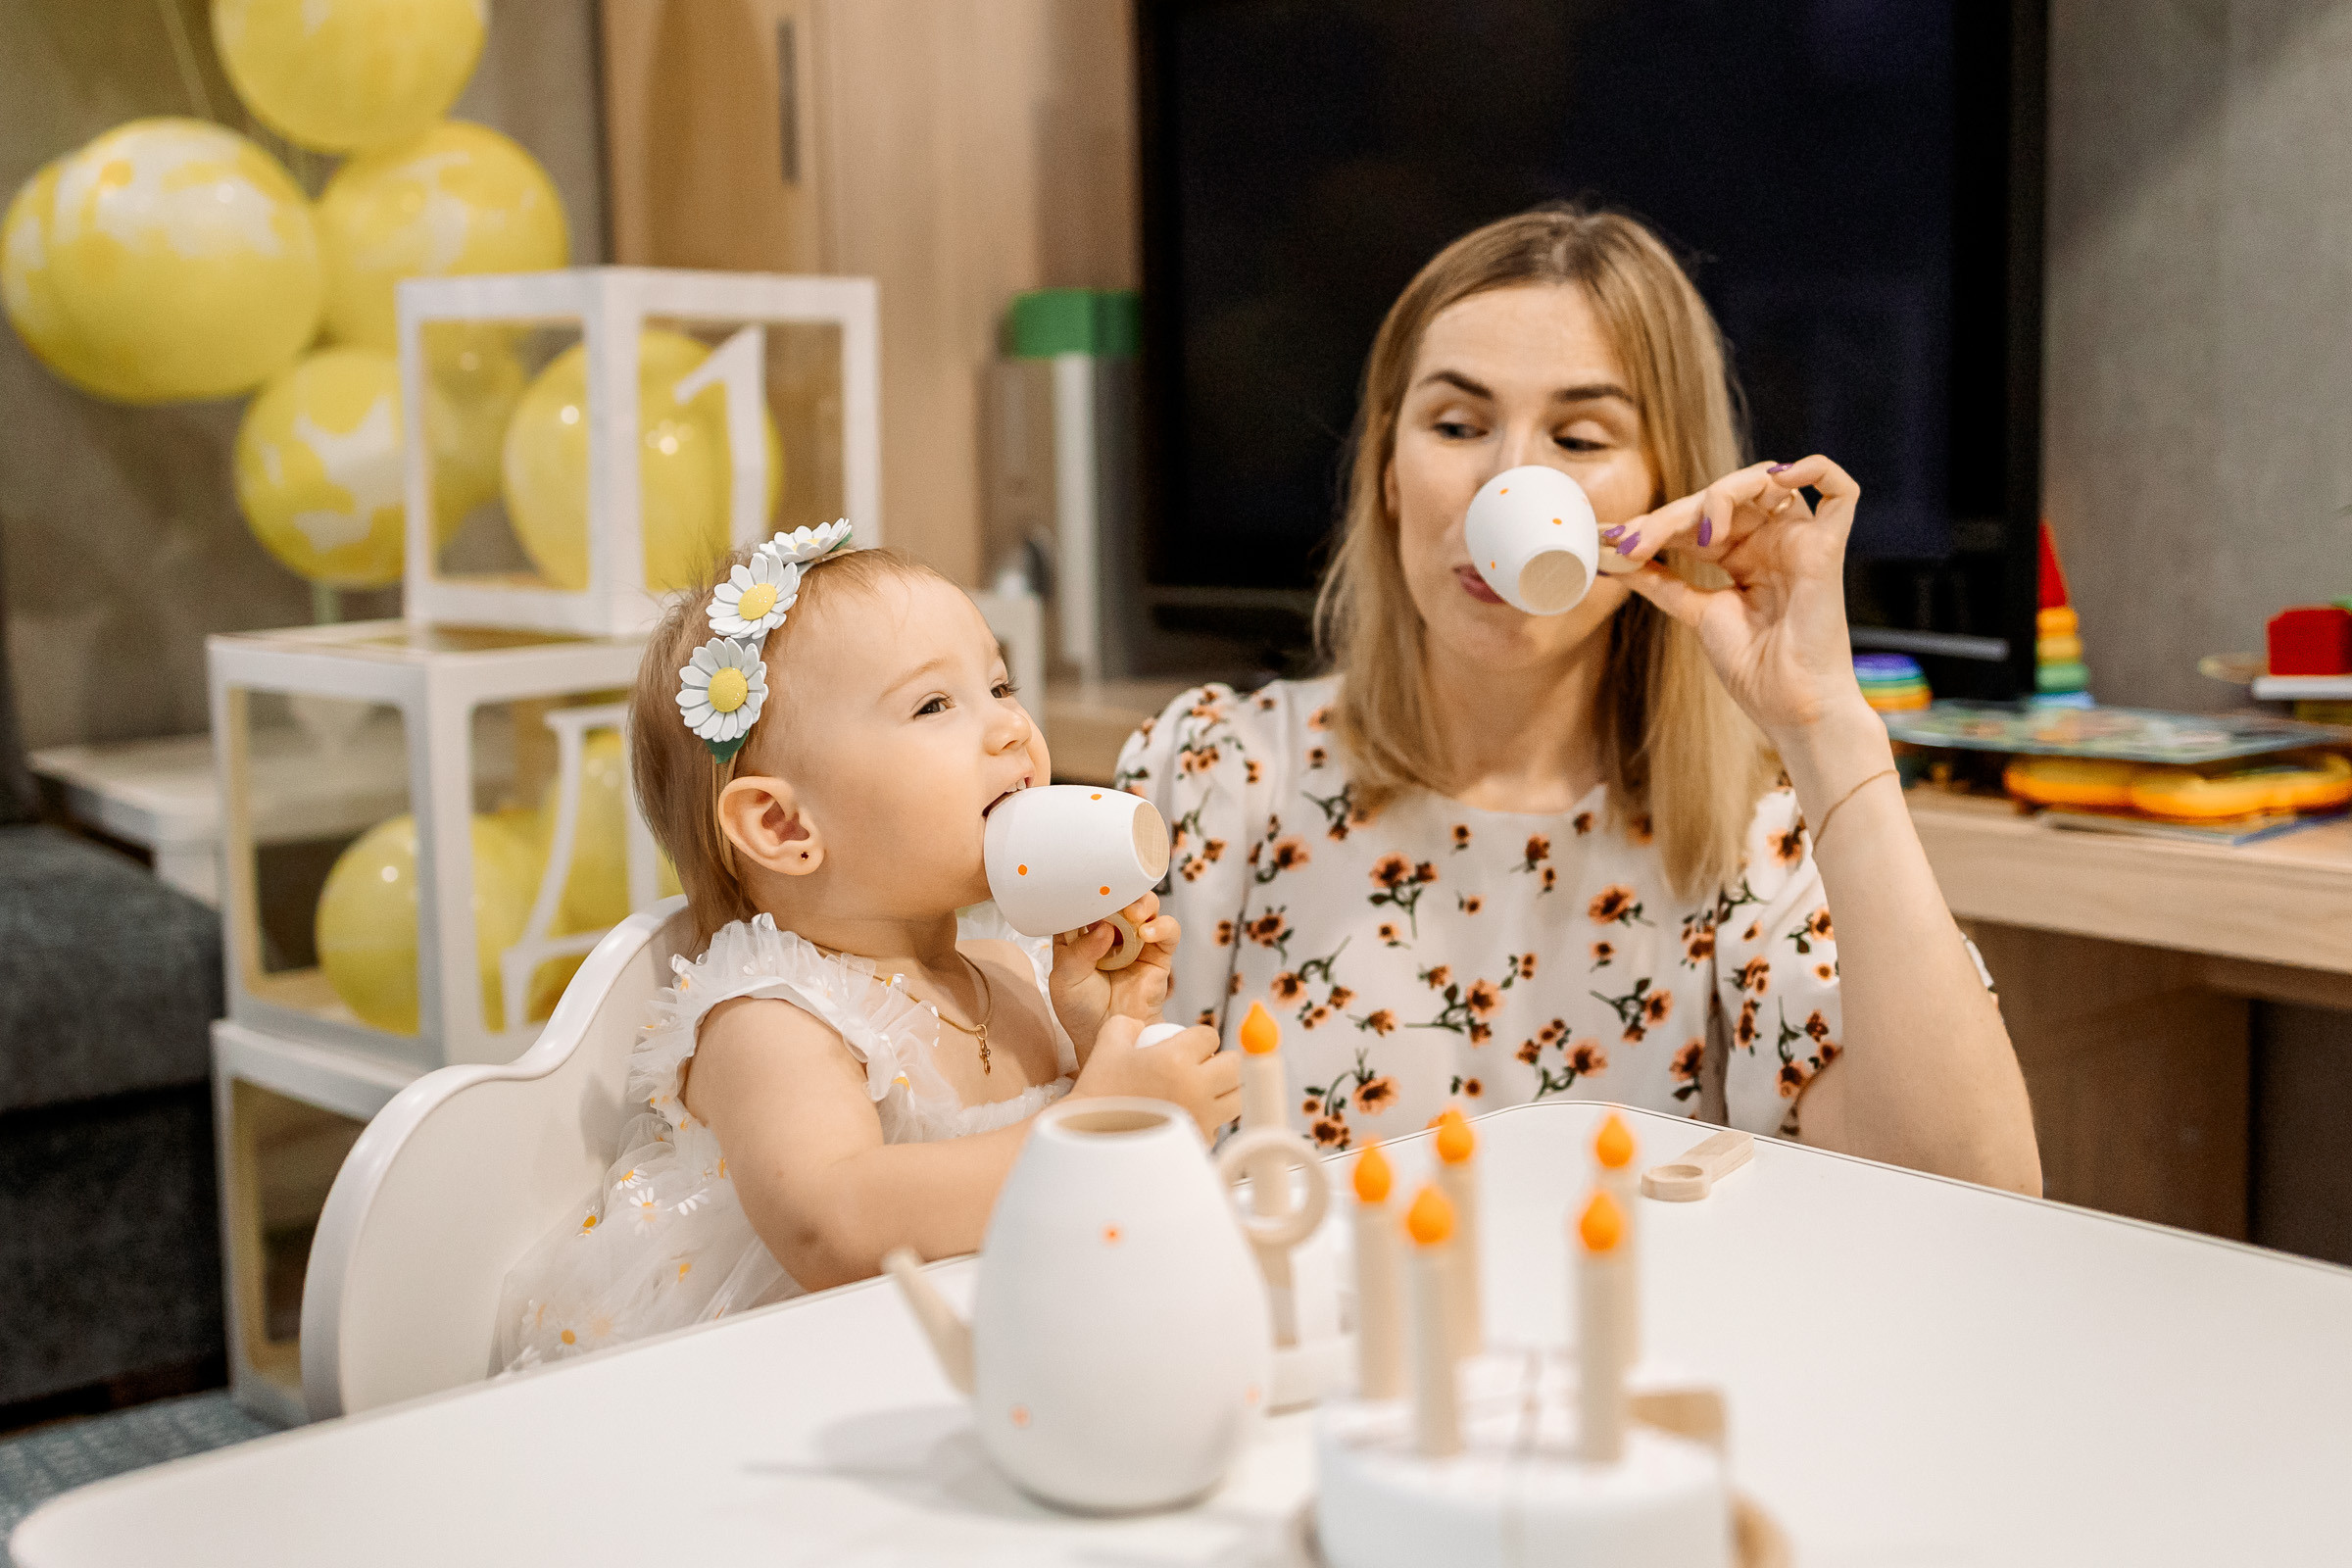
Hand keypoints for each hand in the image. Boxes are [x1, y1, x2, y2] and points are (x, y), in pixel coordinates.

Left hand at [1049, 892, 1177, 1065]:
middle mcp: (1111, 930)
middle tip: (1113, 898)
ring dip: (1142, 904)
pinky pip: (1168, 932)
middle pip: (1120, 896)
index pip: (1086, 899)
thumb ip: (1080, 952)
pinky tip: (1147, 934)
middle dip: (1119, 892)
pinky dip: (1161, 927)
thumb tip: (1104, 928)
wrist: (1104, 1036)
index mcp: (1082, 930)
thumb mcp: (1066, 979)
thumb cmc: (1080, 1007)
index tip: (1087, 888)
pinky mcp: (1159, 955)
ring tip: (1132, 916)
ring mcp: (1137, 941)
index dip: (1088, 890)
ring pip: (1147, 907)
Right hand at [1070, 1014, 1240, 1139]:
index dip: (1199, 1038)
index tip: (1189, 1046)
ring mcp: (1201, 1117)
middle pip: (1234, 1065)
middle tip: (1206, 1066)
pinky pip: (1220, 1125)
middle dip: (1221, 1061)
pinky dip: (1212, 1119)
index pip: (1210, 1036)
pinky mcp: (1201, 1142)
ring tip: (1207, 1090)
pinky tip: (1192, 1115)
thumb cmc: (1099, 1092)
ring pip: (1237, 1098)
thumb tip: (1140, 1024)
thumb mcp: (1107, 1046)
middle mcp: (1195, 1087)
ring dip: (1225, 1090)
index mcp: (1175, 1058)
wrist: (1093, 1138)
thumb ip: (1126, 1025)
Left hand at [1605, 455, 1876, 746]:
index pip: (1697, 518)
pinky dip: (1815, 469)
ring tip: (1697, 535)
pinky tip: (1780, 477)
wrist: (1789, 706)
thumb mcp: (1696, 613)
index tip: (1612, 539)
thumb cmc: (1754, 669)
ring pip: (1764, 482)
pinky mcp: (1828, 548)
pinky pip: (1839, 490)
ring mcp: (1800, 542)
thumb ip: (1659, 581)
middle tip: (1633, 541)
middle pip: (1722, 499)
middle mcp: (1772, 542)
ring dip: (1720, 496)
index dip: (1655, 524)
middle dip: (1671, 516)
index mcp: (1744, 556)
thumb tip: (1614, 557)